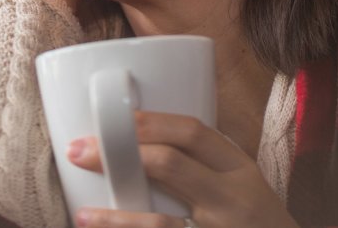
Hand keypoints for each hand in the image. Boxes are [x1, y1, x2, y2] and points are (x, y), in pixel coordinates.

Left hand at [66, 112, 298, 227]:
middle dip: (120, 154)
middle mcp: (231, 198)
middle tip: (79, 151)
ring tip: (83, 215)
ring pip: (161, 222)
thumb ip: (204, 165)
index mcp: (238, 169)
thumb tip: (140, 141)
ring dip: (116, 218)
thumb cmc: (258, 222)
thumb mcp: (244, 186)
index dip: (149, 122)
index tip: (113, 119)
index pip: (193, 132)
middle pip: (171, 165)